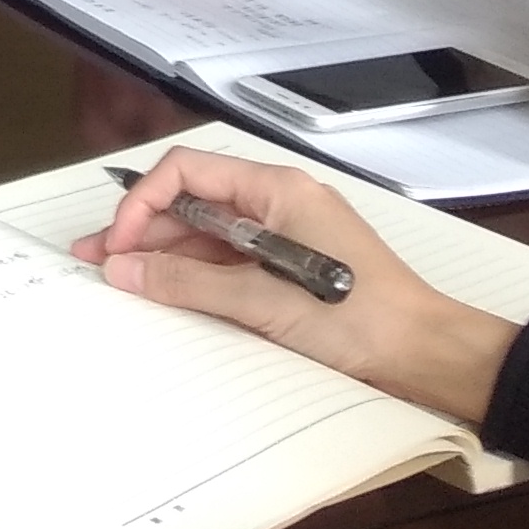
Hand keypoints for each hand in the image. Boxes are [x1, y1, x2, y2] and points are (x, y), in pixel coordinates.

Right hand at [77, 151, 519, 425]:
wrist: (430, 356)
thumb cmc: (362, 320)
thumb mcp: (264, 300)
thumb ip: (188, 281)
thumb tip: (123, 269)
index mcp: (278, 190)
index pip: (188, 172)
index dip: (143, 203)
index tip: (120, 245)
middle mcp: (280, 203)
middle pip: (193, 203)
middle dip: (143, 230)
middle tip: (98, 263)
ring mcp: (287, 237)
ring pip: (208, 235)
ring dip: (164, 255)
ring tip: (120, 279)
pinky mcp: (292, 270)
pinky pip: (231, 262)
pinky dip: (196, 275)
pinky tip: (167, 293)